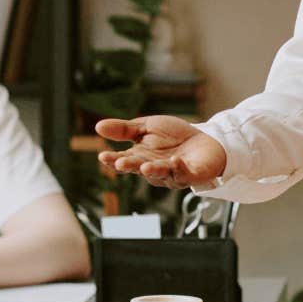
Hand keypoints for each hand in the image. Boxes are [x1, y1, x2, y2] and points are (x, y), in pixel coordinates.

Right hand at [95, 116, 228, 190]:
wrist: (205, 140)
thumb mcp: (146, 127)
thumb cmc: (174, 137)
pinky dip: (180, 168)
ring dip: (153, 170)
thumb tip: (97, 127)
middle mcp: (154, 169)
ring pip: (161, 173)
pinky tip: (176, 161)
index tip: (103, 156)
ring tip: (146, 166)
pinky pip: (185, 174)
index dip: (113, 160)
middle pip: (140, 168)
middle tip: (120, 164)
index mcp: (141, 157)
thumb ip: (124, 130)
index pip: (124, 160)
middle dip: (130, 166)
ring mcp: (172, 174)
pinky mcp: (191, 175)